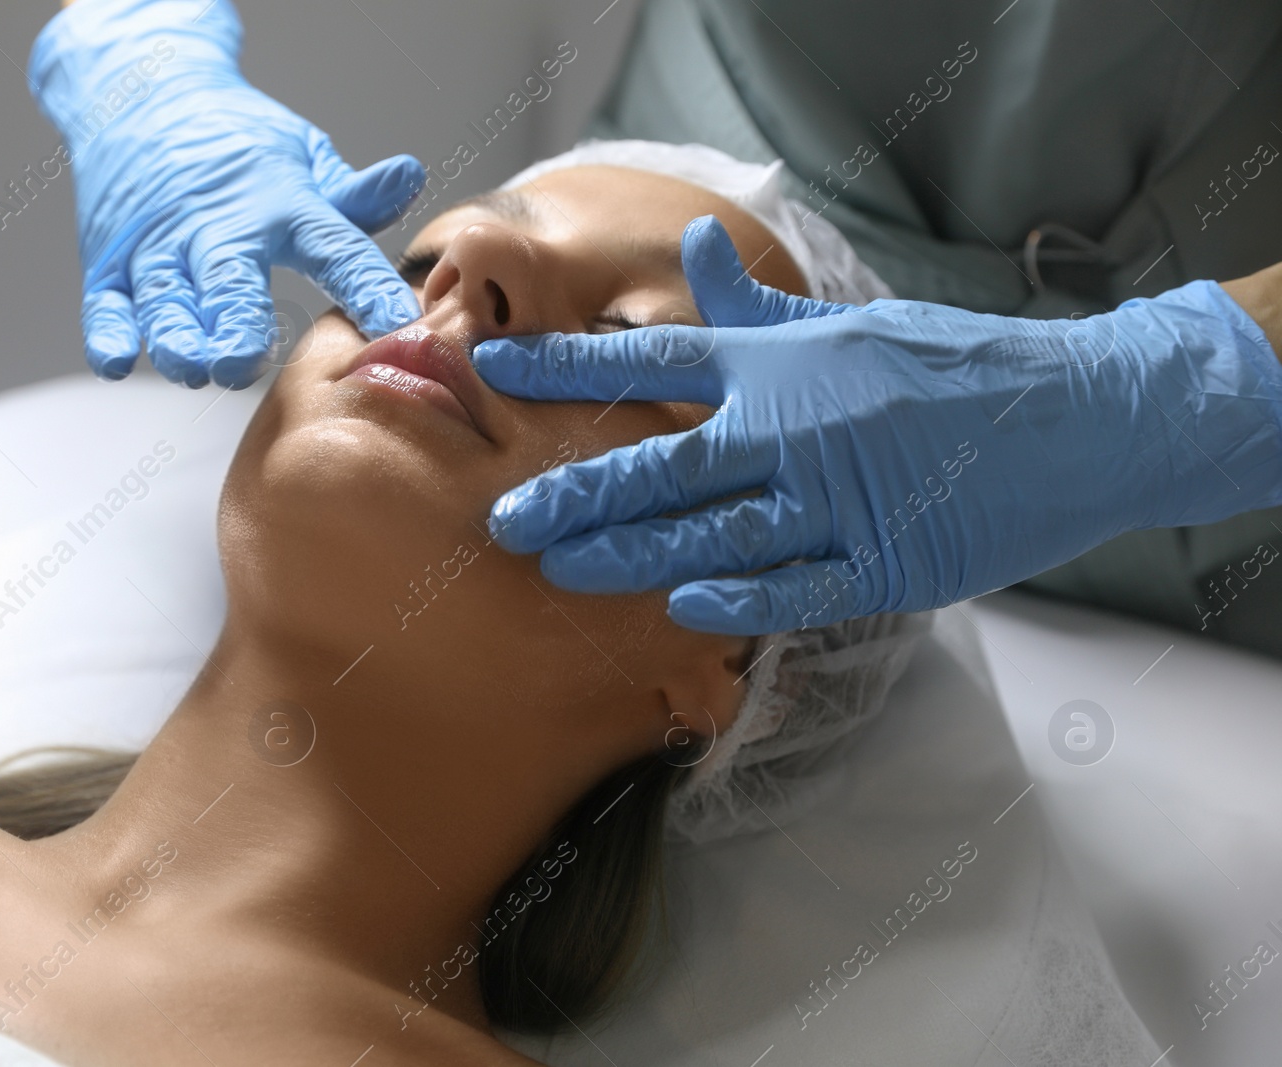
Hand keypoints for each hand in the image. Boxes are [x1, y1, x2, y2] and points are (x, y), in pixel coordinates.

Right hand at [29, 0, 424, 385]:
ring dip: (176, 336)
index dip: (366, 285)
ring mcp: (158, 244)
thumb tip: (409, 177)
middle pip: (228, 277)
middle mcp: (216, 224)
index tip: (398, 325)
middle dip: (236, 322)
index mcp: (280, 202)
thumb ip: (353, 193)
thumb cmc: (235, 140)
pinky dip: (107, 332)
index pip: (333, 245)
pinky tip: (114, 361)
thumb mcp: (302, 155)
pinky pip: (106, 303)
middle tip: (245, 361)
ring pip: (164, 297)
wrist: (142, 91)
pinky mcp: (111, 261)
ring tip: (193, 367)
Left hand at [472, 216, 1281, 634]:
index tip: (497, 372)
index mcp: (780, 364)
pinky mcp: (883, 563)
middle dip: (578, 491)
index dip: (567, 367)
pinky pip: (794, 589)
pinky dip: (736, 598)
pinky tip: (679, 606)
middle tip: (506, 517)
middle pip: (664, 463)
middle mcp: (795, 427)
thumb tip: (689, 243)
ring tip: (560, 568)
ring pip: (713, 533)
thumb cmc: (947, 365)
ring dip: (630, 554)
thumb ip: (757, 304)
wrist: (1074, 416)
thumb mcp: (846, 323)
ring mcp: (838, 501)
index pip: (652, 357)